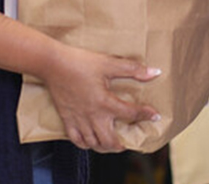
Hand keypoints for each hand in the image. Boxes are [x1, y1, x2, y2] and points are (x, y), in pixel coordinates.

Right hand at [44, 45, 161, 151]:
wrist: (53, 64)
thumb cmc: (81, 62)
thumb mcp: (109, 63)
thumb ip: (133, 69)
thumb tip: (155, 72)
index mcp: (105, 102)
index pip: (130, 114)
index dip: (145, 115)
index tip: (155, 116)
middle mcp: (92, 116)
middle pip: (109, 141)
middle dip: (122, 144)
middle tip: (129, 140)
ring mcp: (78, 120)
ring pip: (93, 143)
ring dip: (105, 146)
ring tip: (113, 142)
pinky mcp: (67, 119)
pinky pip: (77, 140)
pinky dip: (86, 144)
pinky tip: (92, 140)